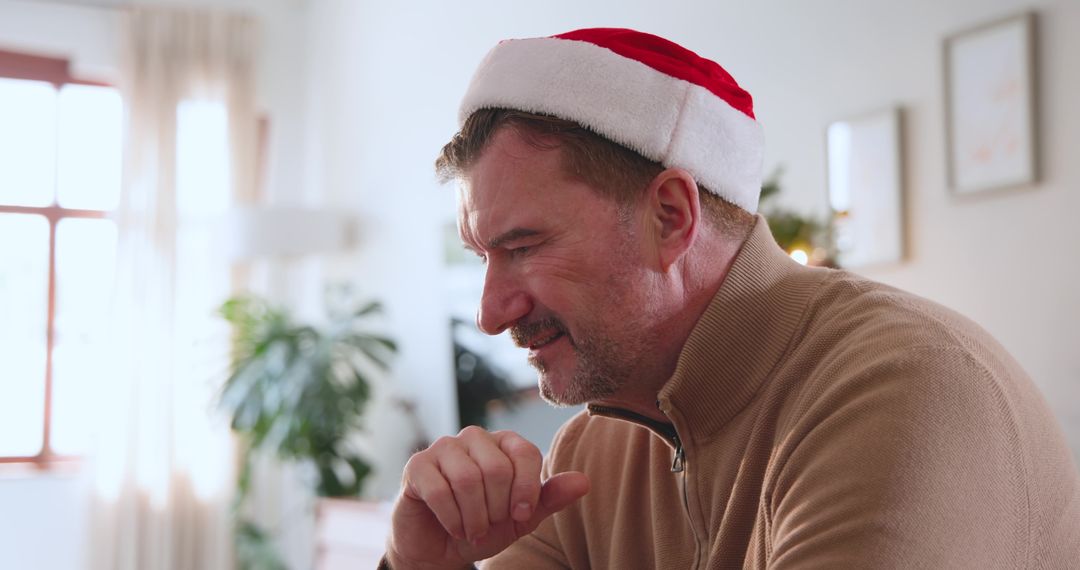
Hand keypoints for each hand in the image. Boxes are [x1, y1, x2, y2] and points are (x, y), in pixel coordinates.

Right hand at [386, 426, 588, 568]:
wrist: (440, 550)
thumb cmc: (483, 526)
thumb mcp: (521, 518)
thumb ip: (549, 498)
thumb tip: (584, 482)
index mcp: (503, 443)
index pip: (525, 453)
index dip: (526, 490)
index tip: (520, 515)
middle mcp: (474, 437)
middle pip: (496, 468)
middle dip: (496, 508)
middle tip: (489, 525)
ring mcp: (443, 447)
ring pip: (467, 478)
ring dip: (474, 516)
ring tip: (472, 530)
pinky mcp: (417, 465)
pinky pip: (438, 489)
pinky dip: (451, 518)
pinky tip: (454, 527)